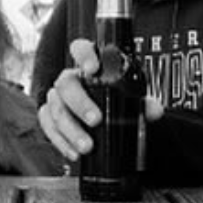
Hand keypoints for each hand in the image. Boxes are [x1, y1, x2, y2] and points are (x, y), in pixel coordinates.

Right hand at [37, 39, 162, 164]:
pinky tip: (74, 152)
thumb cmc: (115, 104)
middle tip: (96, 120)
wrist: (103, 122)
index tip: (93, 68)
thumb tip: (154, 110)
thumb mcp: (131, 102)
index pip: (81, 49)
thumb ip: (143, 104)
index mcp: (90, 68)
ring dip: (71, 129)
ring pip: (56, 108)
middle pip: (66, 84)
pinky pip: (48, 126)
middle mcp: (71, 80)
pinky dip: (60, 141)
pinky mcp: (49, 117)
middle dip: (80, 103)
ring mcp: (57, 98)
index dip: (84, 55)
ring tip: (87, 146)